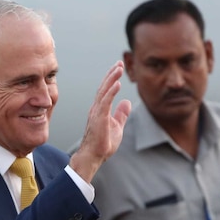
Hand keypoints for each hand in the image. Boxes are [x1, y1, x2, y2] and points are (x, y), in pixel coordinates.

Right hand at [70, 61, 131, 182]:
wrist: (93, 157)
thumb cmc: (102, 145)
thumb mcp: (117, 126)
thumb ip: (121, 114)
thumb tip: (127, 102)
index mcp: (100, 110)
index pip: (106, 90)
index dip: (112, 78)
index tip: (118, 67)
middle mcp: (96, 108)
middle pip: (104, 87)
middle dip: (112, 74)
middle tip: (119, 62)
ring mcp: (96, 113)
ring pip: (104, 91)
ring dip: (111, 78)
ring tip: (118, 68)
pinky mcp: (99, 118)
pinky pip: (105, 102)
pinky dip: (111, 91)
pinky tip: (117, 83)